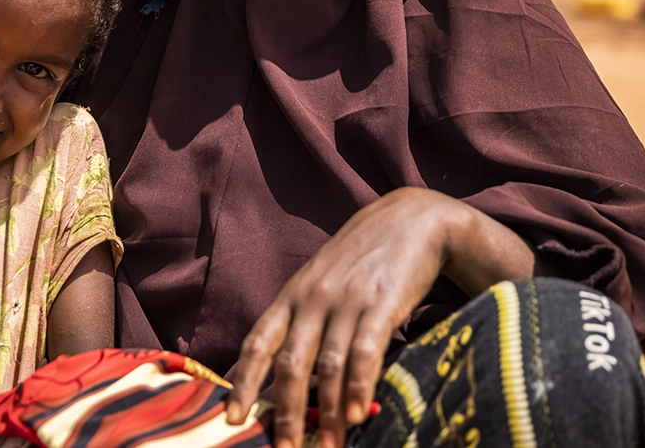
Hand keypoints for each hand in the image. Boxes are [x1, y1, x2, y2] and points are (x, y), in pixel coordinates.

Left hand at [224, 188, 533, 447]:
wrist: (411, 218)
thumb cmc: (362, 258)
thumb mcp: (321, 280)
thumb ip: (303, 319)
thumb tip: (285, 373)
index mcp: (292, 294)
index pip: (258, 343)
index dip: (243, 383)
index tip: (233, 419)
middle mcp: (313, 298)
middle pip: (291, 363)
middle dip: (285, 413)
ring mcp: (347, 300)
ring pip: (328, 366)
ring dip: (328, 413)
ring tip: (329, 446)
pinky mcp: (382, 303)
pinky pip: (366, 352)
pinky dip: (360, 388)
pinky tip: (359, 416)